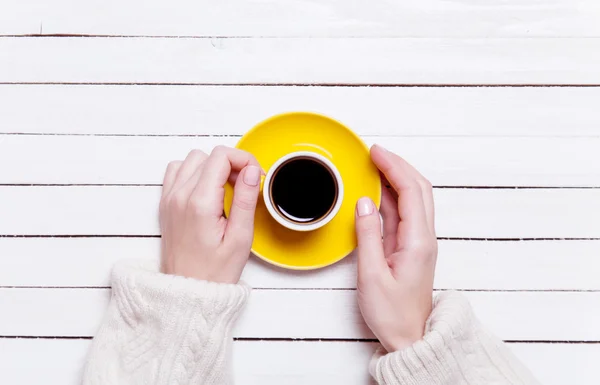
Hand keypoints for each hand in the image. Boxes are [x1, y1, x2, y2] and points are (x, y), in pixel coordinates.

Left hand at [159, 146, 261, 283]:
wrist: (187, 293)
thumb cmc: (215, 272)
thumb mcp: (240, 238)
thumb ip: (246, 199)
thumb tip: (251, 170)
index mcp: (199, 203)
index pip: (221, 156)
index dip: (243, 159)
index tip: (254, 176)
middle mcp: (179, 196)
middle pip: (207, 155)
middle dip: (230, 164)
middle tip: (244, 186)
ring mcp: (169, 199)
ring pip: (191, 160)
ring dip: (211, 167)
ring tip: (226, 189)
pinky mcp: (165, 204)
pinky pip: (176, 171)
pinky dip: (194, 173)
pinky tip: (207, 191)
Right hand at [354, 145, 436, 351]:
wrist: (410, 337)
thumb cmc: (393, 314)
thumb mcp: (371, 276)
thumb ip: (367, 236)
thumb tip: (364, 203)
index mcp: (418, 242)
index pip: (410, 191)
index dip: (393, 167)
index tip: (375, 152)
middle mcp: (424, 238)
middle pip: (418, 188)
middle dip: (398, 165)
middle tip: (375, 152)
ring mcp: (419, 242)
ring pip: (413, 198)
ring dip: (396, 178)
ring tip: (374, 165)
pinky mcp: (411, 247)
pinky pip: (404, 213)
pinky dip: (392, 196)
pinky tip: (377, 191)